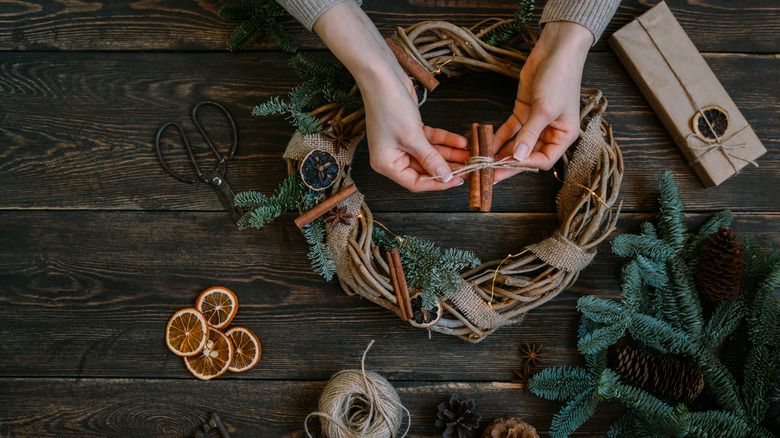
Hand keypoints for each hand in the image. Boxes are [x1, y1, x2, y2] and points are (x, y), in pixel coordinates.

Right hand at [362, 65, 468, 191]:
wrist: (382, 76)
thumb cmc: (389, 106)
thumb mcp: (412, 137)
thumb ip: (430, 158)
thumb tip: (445, 176)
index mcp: (386, 164)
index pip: (415, 182)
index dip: (437, 183)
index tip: (457, 181)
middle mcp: (394, 156)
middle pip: (425, 168)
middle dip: (448, 167)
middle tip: (470, 168)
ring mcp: (402, 143)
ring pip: (431, 153)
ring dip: (451, 153)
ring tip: (471, 154)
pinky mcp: (411, 130)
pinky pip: (431, 140)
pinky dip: (445, 139)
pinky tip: (461, 141)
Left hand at [493, 21, 592, 182]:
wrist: (555, 51)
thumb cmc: (559, 78)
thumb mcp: (544, 109)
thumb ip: (529, 134)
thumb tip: (517, 157)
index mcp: (564, 136)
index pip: (543, 160)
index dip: (524, 165)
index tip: (506, 166)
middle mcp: (551, 133)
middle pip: (527, 155)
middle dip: (508, 165)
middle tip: (489, 176)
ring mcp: (535, 123)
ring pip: (516, 144)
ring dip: (500, 152)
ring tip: (483, 162)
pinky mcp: (523, 112)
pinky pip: (510, 130)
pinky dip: (498, 137)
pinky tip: (485, 144)